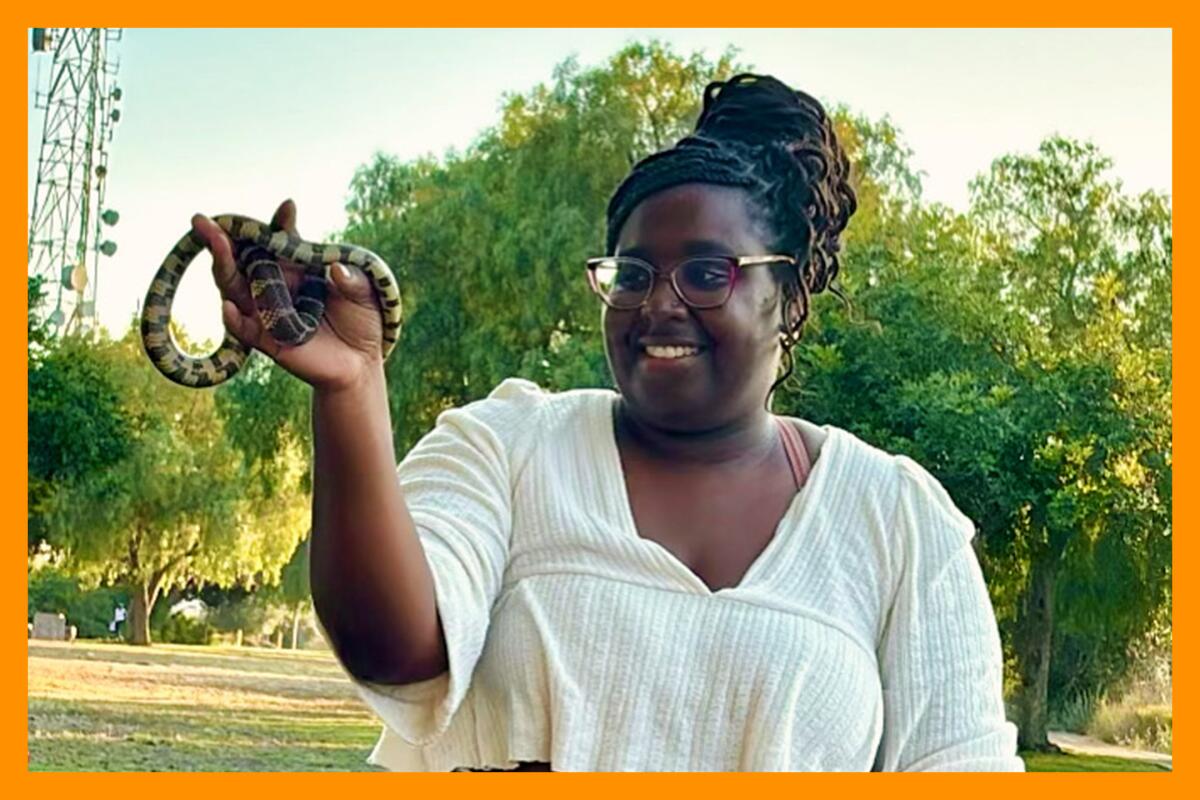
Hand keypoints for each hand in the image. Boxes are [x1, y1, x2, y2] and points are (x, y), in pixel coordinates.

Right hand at [194, 198, 385, 391]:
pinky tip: (228, 305)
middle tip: (204, 219)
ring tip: (217, 243)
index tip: (289, 207)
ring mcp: (266, 310)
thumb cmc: (363, 320)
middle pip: (242, 257)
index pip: (280, 239)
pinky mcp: (266, 340)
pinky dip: (233, 318)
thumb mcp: (366, 294)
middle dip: (223, 237)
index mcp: (297, 266)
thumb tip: (337, 269)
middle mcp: (275, 284)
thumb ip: (354, 280)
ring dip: (223, 265)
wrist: (362, 361)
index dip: (280, 224)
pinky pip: (243, 329)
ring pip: (234, 286)